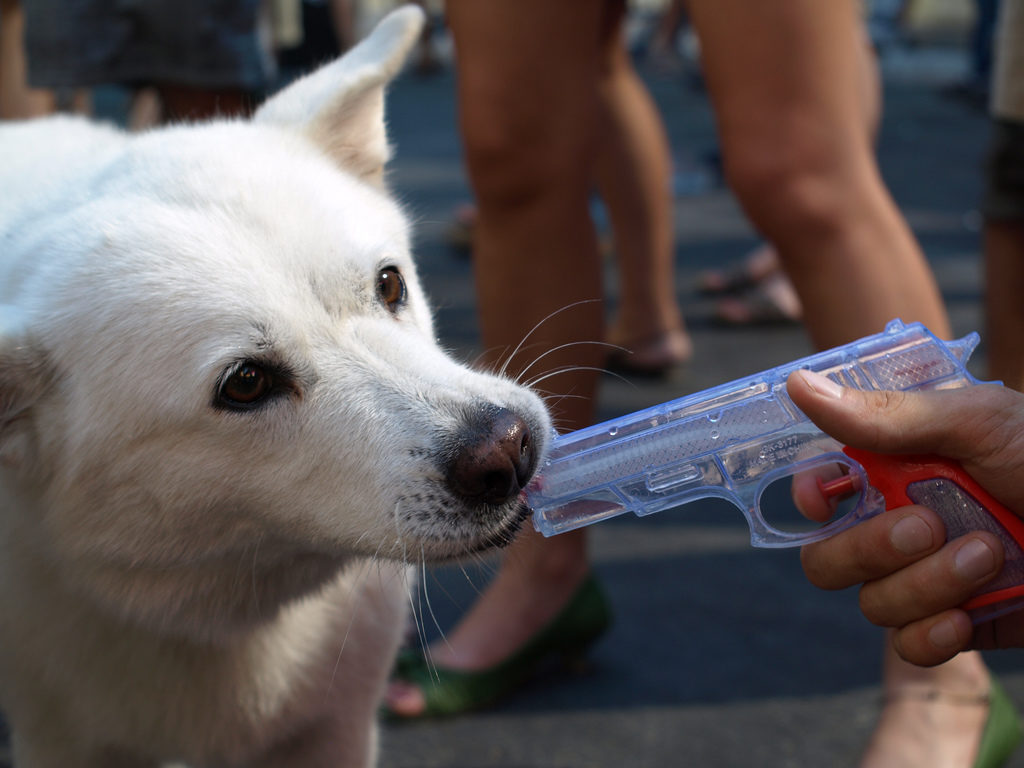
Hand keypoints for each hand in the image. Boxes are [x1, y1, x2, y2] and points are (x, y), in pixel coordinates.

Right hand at [786, 369, 1023, 665]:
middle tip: (927, 525)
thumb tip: (797, 383)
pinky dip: (934, 634)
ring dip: (927, 584)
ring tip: (991, 555)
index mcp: (900, 469)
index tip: (828, 497)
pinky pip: (910, 646)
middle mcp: (903, 525)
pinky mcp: (959, 626)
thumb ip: (885, 416)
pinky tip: (970, 615)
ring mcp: (928, 580)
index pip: (821, 489)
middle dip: (869, 548)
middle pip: (828, 557)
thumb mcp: (978, 425)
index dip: (810, 496)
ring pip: (872, 603)